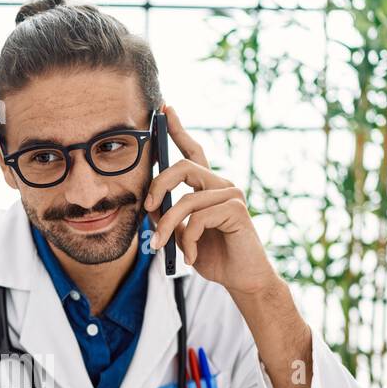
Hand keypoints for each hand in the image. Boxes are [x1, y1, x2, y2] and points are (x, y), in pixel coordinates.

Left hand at [143, 105, 278, 297]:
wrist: (240, 279)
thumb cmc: (210, 256)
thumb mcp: (179, 235)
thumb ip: (166, 216)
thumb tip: (149, 205)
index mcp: (207, 187)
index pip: (192, 152)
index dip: (178, 130)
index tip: (165, 109)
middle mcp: (221, 184)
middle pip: (182, 168)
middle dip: (157, 187)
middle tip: (146, 209)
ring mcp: (231, 195)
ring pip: (186, 200)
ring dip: (167, 227)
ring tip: (160, 247)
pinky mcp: (237, 210)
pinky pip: (198, 218)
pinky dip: (186, 240)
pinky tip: (189, 256)